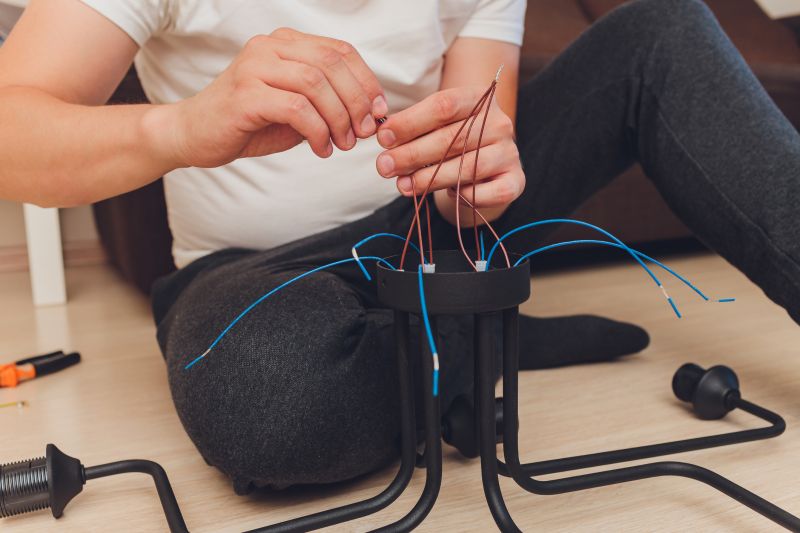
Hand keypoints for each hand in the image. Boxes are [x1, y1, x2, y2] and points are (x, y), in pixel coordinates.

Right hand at [149, 27, 387, 167]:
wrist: (194, 135)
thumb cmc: (248, 123)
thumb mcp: (296, 109)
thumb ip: (327, 104)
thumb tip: (370, 116)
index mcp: (285, 44)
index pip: (340, 51)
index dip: (366, 81)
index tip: (379, 112)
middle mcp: (269, 47)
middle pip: (332, 65)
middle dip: (357, 102)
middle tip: (364, 132)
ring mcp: (255, 67)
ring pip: (316, 85)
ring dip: (339, 119)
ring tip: (341, 144)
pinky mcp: (245, 94)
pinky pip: (296, 108)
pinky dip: (317, 131)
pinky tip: (321, 149)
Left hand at [374, 85, 523, 209]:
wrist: (487, 166)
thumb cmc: (454, 142)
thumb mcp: (436, 125)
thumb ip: (413, 127)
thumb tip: (383, 136)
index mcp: (479, 99)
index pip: (444, 106)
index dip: (411, 122)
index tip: (383, 137)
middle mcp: (499, 124)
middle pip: (452, 139)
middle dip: (412, 154)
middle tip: (384, 166)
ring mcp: (509, 153)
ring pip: (466, 168)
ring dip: (429, 179)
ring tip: (402, 185)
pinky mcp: (514, 181)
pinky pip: (487, 193)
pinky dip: (465, 196)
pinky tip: (448, 195)